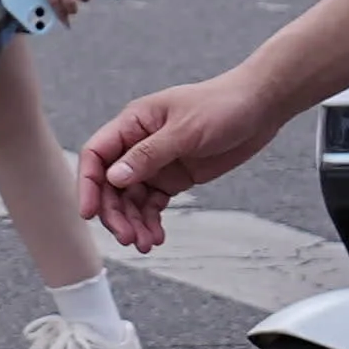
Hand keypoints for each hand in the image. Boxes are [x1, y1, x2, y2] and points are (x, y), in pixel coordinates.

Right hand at [80, 69, 289, 254]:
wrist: (260, 107)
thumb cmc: (223, 105)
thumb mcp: (185, 130)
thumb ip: (148, 154)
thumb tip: (115, 178)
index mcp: (133, 124)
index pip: (97, 155)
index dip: (88, 184)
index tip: (89, 212)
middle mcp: (137, 145)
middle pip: (110, 184)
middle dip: (115, 213)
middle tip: (127, 236)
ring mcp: (156, 163)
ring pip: (130, 199)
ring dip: (133, 222)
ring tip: (145, 243)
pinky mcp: (173, 177)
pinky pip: (153, 203)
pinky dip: (151, 220)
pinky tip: (156, 235)